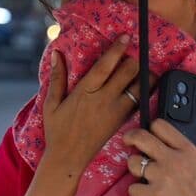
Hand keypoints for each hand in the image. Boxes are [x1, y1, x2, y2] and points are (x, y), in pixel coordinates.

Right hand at [16, 38, 147, 195]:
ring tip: (144, 68)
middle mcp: (104, 99)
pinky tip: (144, 85)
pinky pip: (139, 102)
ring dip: (144, 75)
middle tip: (133, 55)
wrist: (69, 158)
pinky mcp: (122, 121)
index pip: (106, 65)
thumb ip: (57, 78)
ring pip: (139, 86)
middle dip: (134, 60)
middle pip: (128, 72)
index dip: (117, 49)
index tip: (126, 37)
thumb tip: (57, 54)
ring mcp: (116, 111)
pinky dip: (144, 91)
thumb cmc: (57, 130)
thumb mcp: (51, 103)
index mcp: (85, 91)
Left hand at [122, 120, 195, 195]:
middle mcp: (172, 159)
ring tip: (140, 174)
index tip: (150, 133)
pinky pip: (133, 189)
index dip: (152, 128)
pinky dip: (136, 193)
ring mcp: (162, 176)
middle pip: (140, 137)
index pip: (160, 126)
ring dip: (134, 168)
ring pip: (132, 163)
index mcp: (188, 150)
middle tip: (128, 142)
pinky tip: (144, 195)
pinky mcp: (155, 195)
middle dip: (130, 138)